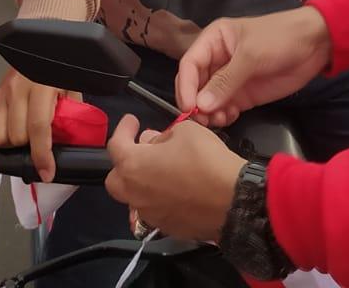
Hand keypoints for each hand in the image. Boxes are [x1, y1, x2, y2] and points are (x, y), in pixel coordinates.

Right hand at [0, 68, 78, 182]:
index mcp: (41, 85)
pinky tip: (4, 137)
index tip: (47, 173)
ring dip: (10, 145)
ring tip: (23, 140)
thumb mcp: (71, 87)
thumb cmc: (59, 68)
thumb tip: (70, 143)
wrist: (44, 45)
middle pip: (16, 136)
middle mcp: (16, 89)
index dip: (41, 154)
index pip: (38, 127)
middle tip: (39, 146)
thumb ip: (71, 113)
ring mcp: (0, 93)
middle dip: (28, 148)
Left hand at [105, 115, 244, 243]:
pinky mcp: (165, 227)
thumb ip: (164, 135)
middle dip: (126, 162)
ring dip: (142, 181)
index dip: (123, 129)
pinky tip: (174, 190)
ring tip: (160, 171)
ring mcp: (149, 214)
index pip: (116, 144)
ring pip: (134, 196)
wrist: (233, 201)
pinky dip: (158, 198)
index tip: (132, 121)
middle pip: (117, 177)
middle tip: (143, 150)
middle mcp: (134, 193)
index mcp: (133, 165)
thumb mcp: (186, 131)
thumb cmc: (207, 161)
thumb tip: (156, 143)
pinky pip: (153, 210)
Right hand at [175, 8, 331, 126]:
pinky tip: (228, 119)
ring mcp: (230, 79)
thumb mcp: (251, 55)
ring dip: (208, 113)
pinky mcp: (243, 95)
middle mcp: (217, 60)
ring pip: (208, 100)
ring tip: (218, 120)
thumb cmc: (279, 39)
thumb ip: (226, 81)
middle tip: (202, 120)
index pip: (189, 64)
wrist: (315, 45)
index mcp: (213, 40)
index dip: (185, 86)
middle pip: (195, 85)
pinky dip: (222, 116)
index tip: (189, 107)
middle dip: (196, 103)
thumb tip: (200, 106)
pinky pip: (224, 108)